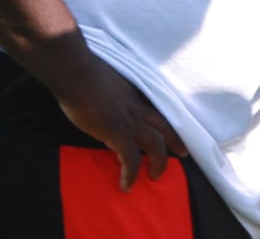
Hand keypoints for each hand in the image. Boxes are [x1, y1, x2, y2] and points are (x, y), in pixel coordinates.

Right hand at [52, 54, 187, 190]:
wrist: (76, 74)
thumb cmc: (82, 74)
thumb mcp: (105, 84)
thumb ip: (110, 97)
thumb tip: (104, 110)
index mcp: (133, 96)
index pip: (154, 111)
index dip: (162, 123)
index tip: (168, 132)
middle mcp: (136, 108)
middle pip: (165, 125)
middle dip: (176, 141)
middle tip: (183, 153)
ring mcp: (129, 120)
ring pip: (156, 143)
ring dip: (159, 162)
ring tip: (156, 176)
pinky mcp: (118, 132)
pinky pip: (131, 158)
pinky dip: (131, 173)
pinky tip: (127, 185)